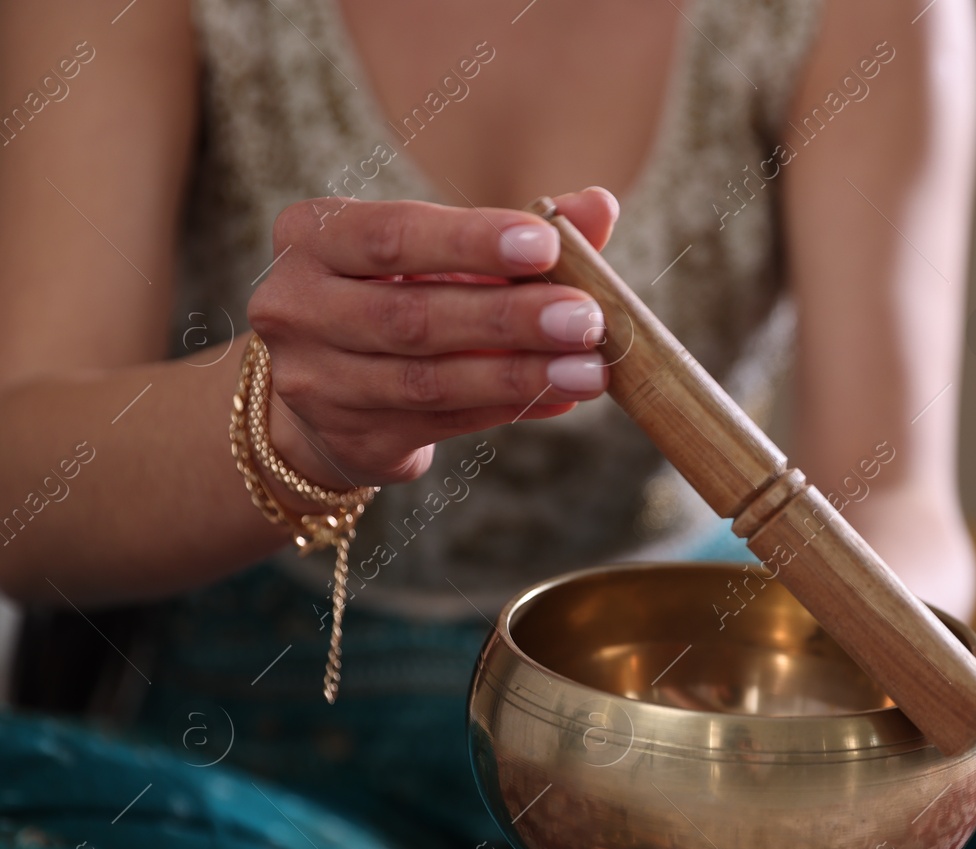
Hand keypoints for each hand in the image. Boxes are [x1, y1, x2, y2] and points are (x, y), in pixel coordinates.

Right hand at [246, 187, 618, 489]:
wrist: (326, 387)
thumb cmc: (396, 292)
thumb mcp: (439, 254)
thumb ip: (517, 232)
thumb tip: (598, 206)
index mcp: (311, 237)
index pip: (392, 236)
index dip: (470, 242)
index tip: (546, 245)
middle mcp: (298, 308)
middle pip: (413, 317)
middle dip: (508, 318)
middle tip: (586, 318)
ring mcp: (318, 382)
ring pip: (429, 381)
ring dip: (519, 375)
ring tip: (589, 369)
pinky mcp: (353, 438)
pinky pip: (444, 422)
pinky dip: (508, 407)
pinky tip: (561, 396)